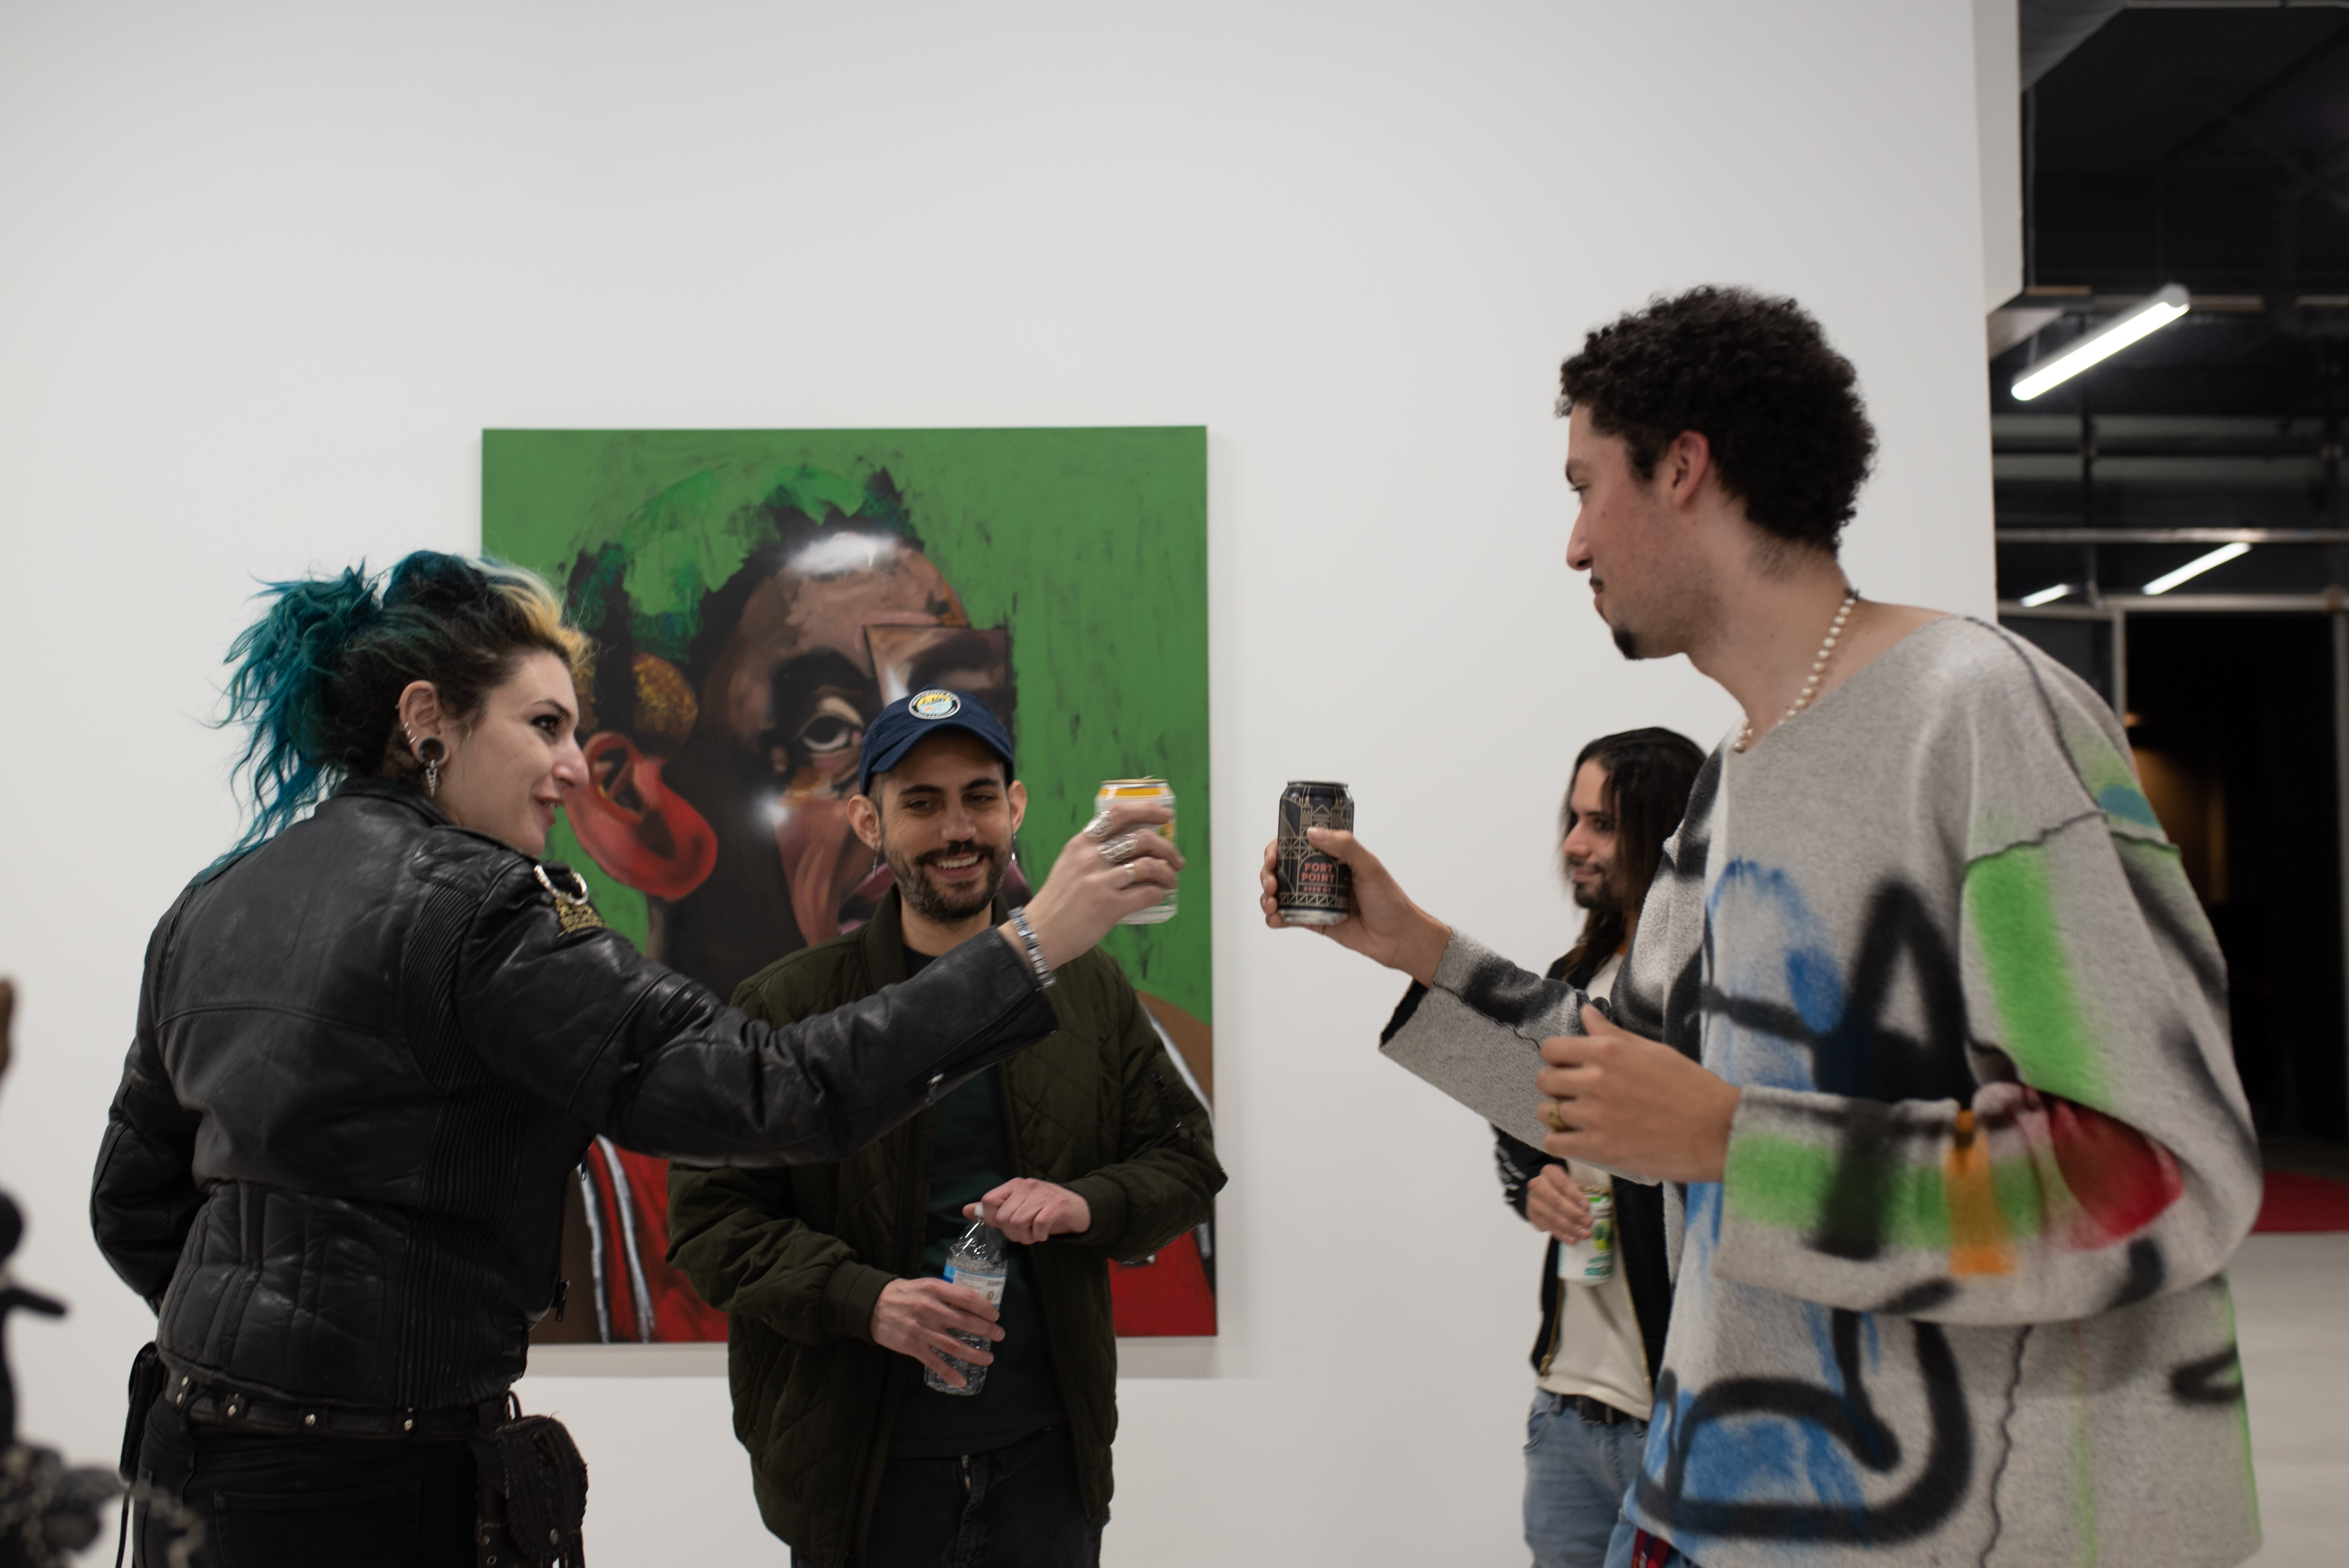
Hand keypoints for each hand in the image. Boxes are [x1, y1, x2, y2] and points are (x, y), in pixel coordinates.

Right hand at [870, 1277, 1002, 1386]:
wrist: (872, 1306)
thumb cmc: (903, 1293)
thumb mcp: (926, 1285)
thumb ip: (947, 1293)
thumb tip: (973, 1303)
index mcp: (935, 1290)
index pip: (967, 1298)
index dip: (985, 1308)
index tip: (995, 1315)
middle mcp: (930, 1309)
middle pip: (965, 1322)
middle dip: (987, 1330)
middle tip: (1000, 1335)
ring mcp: (922, 1330)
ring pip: (954, 1345)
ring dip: (974, 1354)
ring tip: (989, 1359)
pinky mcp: (912, 1347)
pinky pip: (935, 1363)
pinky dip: (949, 1373)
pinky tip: (962, 1381)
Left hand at [966, 1179, 1090, 1244]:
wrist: (1078, 1207)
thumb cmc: (1044, 1208)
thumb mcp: (1017, 1205)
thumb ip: (992, 1209)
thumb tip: (966, 1211)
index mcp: (1014, 1185)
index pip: (989, 1201)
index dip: (993, 1219)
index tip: (1005, 1225)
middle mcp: (1026, 1186)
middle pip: (1004, 1218)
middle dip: (1012, 1233)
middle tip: (1024, 1233)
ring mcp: (1042, 1195)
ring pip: (1019, 1223)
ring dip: (1026, 1237)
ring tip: (1033, 1235)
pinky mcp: (1057, 1206)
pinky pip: (1038, 1226)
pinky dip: (1039, 1236)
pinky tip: (1043, 1234)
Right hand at [1004, 799, 1181, 970]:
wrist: (1040, 934)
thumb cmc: (1059, 900)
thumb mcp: (1070, 865)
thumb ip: (1094, 851)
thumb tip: (1134, 845)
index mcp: (1080, 843)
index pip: (1117, 814)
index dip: (1147, 809)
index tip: (1165, 815)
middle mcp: (1090, 857)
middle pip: (1141, 838)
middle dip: (1167, 847)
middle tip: (1176, 859)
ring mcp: (1099, 881)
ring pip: (1149, 866)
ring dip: (1168, 873)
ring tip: (1171, 880)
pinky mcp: (1108, 906)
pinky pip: (1147, 894)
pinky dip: (1159, 893)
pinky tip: (1159, 896)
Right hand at [1257, 827, 1449, 985]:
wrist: (1397, 937)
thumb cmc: (1389, 899)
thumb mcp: (1370, 866)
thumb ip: (1344, 846)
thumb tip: (1312, 833)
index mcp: (1331, 857)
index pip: (1297, 845)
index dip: (1278, 848)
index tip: (1273, 856)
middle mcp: (1319, 875)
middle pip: (1281, 869)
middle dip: (1268, 873)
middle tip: (1271, 883)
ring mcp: (1314, 899)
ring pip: (1280, 893)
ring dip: (1267, 896)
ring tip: (1271, 903)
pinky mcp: (1314, 921)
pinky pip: (1288, 918)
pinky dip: (1275, 918)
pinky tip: (1274, 918)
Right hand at [1525, 1164, 1592, 1241]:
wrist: (1543, 1194)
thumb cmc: (1562, 1187)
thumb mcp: (1571, 1183)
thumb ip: (1579, 1193)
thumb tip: (1589, 1210)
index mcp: (1549, 1172)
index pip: (1562, 1183)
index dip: (1575, 1195)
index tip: (1587, 1206)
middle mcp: (1537, 1184)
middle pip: (1556, 1201)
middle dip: (1574, 1213)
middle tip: (1588, 1222)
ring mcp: (1533, 1201)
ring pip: (1552, 1216)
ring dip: (1569, 1227)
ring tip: (1583, 1234)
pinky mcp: (1532, 1216)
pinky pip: (1548, 1227)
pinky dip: (1562, 1235)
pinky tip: (1572, 1239)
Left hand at [1535, 1005, 1740, 1182]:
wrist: (1719, 1132)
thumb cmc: (1692, 1088)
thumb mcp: (1653, 1051)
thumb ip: (1612, 1034)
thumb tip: (1585, 1013)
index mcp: (1607, 1051)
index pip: (1551, 1049)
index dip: (1558, 1059)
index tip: (1570, 1067)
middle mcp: (1595, 1080)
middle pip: (1545, 1081)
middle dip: (1556, 1087)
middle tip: (1576, 1095)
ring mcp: (1595, 1116)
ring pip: (1548, 1113)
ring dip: (1559, 1116)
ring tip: (1581, 1119)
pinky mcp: (1599, 1149)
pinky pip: (1554, 1143)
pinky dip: (1561, 1142)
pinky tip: (1579, 1139)